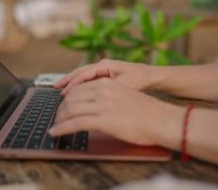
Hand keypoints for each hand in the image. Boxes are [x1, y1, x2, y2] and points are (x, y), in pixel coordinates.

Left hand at [49, 78, 180, 145]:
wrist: (162, 120)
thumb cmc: (147, 113)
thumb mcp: (123, 96)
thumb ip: (106, 98)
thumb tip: (93, 106)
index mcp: (106, 84)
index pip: (78, 89)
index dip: (67, 99)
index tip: (63, 107)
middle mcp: (102, 91)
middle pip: (71, 98)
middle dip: (61, 110)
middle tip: (57, 118)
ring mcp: (102, 105)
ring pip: (69, 110)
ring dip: (59, 119)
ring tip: (55, 127)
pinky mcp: (102, 120)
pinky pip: (74, 123)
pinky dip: (61, 128)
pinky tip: (55, 132)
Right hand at [54, 59, 164, 95]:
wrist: (154, 76)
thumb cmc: (141, 80)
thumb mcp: (125, 86)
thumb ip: (108, 90)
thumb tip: (93, 96)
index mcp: (105, 65)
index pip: (83, 74)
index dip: (72, 84)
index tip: (62, 93)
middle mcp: (103, 65)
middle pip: (80, 72)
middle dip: (67, 80)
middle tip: (55, 87)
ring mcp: (104, 69)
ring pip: (83, 75)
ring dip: (72, 82)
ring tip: (60, 89)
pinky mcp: (107, 75)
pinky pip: (89, 79)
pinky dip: (80, 84)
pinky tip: (75, 92)